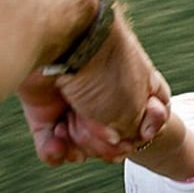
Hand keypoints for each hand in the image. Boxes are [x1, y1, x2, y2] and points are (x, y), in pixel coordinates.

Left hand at [18, 70, 169, 166]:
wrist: (59, 41)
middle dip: (107, 144)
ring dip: (81, 146)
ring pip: (82, 146)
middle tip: (103, 129)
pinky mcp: (46, 109)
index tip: (143, 132)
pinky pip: (53, 144)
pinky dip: (56, 151)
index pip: (147, 124)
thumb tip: (116, 145)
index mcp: (136, 88)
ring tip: (73, 127)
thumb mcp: (134, 108)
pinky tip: (59, 146)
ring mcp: (75, 103)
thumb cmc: (105, 72)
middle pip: (113, 140)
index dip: (143, 135)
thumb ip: (133, 133)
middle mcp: (107, 96)